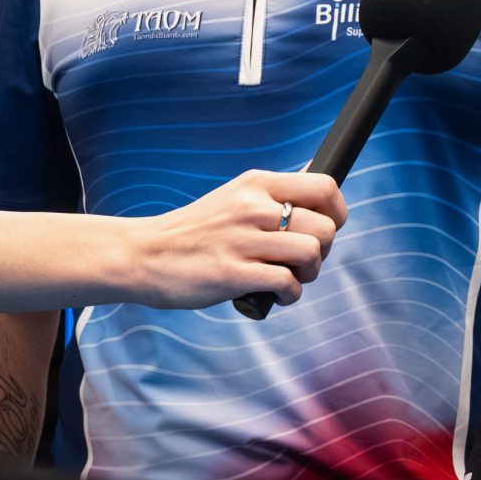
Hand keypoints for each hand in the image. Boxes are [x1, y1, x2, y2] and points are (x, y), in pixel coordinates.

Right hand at [127, 170, 346, 309]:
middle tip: (299, 261)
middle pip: (325, 227)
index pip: (324, 186)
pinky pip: (287, 283)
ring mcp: (242, 240)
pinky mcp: (232, 274)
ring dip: (308, 274)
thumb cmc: (195, 232)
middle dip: (322, 251)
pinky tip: (276, 295)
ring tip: (288, 278)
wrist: (144, 255)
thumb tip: (318, 189)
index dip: (336, 212)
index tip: (326, 228)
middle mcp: (252, 206)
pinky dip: (290, 295)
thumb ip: (272, 196)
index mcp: (256, 184)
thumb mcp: (234, 197)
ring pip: (311, 253)